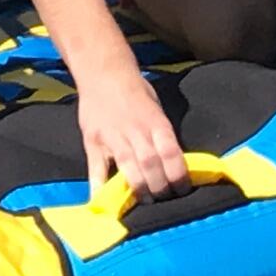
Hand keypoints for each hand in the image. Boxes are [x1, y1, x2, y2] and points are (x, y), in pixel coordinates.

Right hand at [77, 62, 187, 203]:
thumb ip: (162, 135)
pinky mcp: (93, 142)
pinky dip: (100, 188)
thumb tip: (172, 164)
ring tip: (145, 202)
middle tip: (164, 199)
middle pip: (150, 165)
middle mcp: (135, 130)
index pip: (171, 152)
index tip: (182, 190)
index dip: (179, 175)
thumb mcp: (156, 108)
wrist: (102, 72)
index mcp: (155, 121)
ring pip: (128, 168)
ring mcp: (112, 137)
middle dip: (160, 187)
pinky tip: (105, 203)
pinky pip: (97, 169)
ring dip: (139, 189)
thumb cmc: (135, 91)